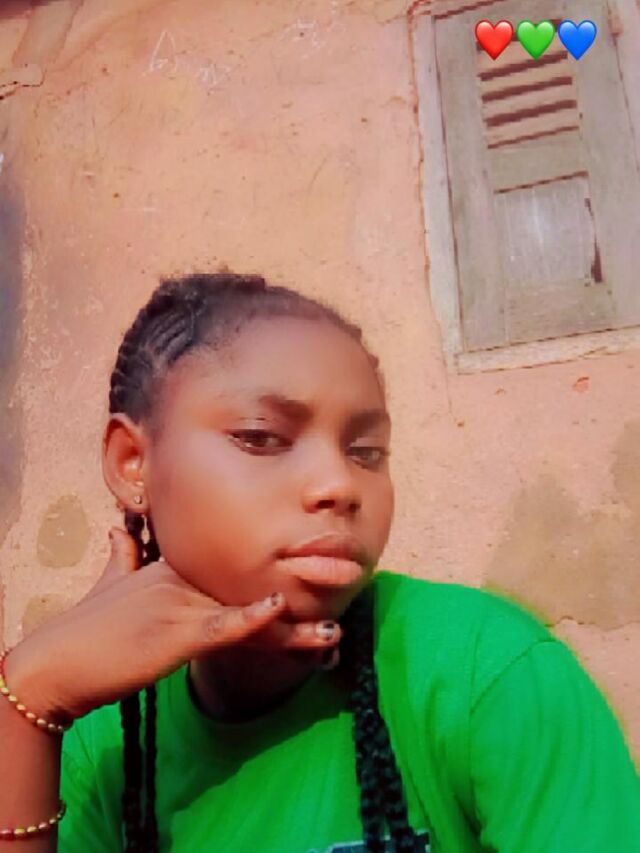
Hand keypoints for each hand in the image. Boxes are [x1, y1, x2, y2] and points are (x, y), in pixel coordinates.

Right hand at [3, 528, 341, 721]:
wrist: (58, 662)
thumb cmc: (89, 628)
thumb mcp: (112, 582)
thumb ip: (123, 555)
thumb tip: (118, 530)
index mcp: (179, 569)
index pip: (240, 573)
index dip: (277, 584)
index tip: (313, 589)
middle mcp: (188, 581)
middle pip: (255, 591)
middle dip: (299, 605)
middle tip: (339, 608)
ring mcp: (184, 607)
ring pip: (250, 613)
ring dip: (295, 628)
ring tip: (332, 632)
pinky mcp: (176, 635)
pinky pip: (221, 628)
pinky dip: (249, 621)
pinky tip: (277, 613)